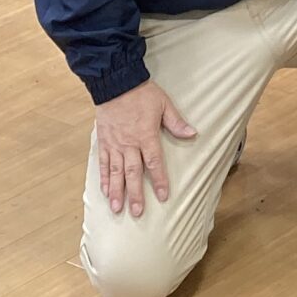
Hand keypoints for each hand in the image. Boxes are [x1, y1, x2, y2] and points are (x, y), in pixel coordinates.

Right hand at [94, 80, 195, 217]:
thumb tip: (193, 133)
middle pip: (132, 173)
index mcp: (146, 136)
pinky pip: (103, 163)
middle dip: (135, 194)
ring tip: (117, 208)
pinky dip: (103, 178)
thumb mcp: (164, 104)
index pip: (154, 163)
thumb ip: (176, 122)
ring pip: (115, 172)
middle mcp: (129, 144)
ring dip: (116, 191)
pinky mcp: (103, 142)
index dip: (159, 180)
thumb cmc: (142, 93)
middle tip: (137, 213)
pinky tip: (104, 191)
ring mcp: (114, 144)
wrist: (116, 83)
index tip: (163, 196)